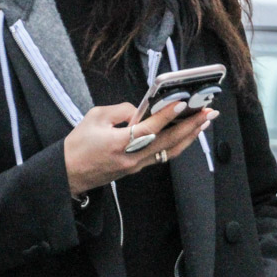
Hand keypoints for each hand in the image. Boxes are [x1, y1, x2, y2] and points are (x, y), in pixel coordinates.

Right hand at [63, 101, 217, 196]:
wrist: (68, 173)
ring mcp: (136, 165)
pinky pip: (162, 156)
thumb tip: (140, 110)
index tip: (184, 102)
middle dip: (191, 126)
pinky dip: (176, 144)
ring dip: (189, 136)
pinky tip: (185, 136)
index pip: (150, 127)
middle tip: (208, 113)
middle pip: (168, 141)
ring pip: (170, 151)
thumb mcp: (94, 117)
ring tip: (203, 123)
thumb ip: (121, 110)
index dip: (168, 114)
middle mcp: (132, 156)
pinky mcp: (136, 168)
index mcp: (119, 142)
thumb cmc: (78, 145)